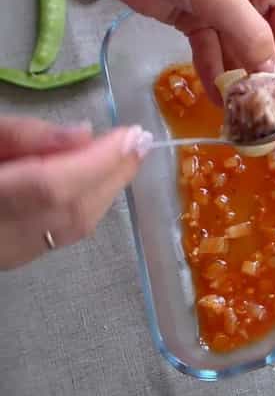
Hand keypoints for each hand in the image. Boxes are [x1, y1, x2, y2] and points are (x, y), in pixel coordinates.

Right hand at [0, 116, 151, 269]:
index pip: (49, 187)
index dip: (97, 163)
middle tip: (140, 141)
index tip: (133, 135)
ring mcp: (2, 255)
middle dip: (112, 175)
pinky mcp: (8, 260)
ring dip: (106, 191)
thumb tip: (83, 136)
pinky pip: (59, 236)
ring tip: (126, 156)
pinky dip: (87, 206)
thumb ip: (22, 136)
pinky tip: (98, 181)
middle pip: (70, 212)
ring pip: (70, 230)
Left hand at [112, 0, 274, 104]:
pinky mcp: (194, 18)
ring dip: (241, 87)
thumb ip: (250, 35)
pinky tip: (219, 102)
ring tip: (246, 121)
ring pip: (239, 55)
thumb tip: (273, 76)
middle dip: (271, 87)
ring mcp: (223, 9)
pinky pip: (209, 52)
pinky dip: (212, 75)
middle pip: (271, 48)